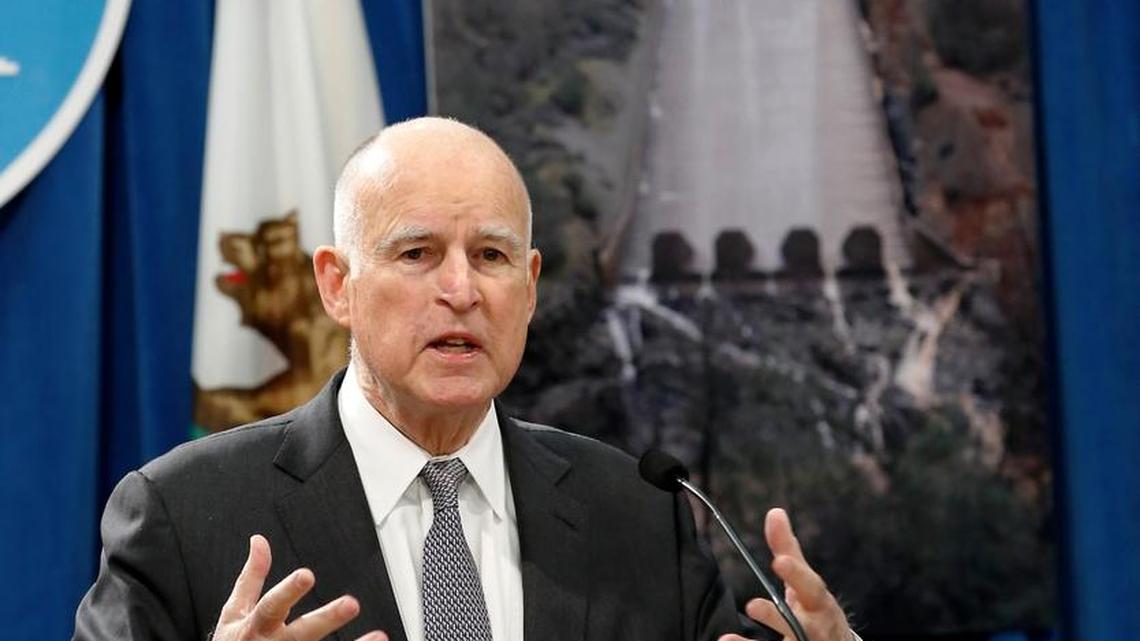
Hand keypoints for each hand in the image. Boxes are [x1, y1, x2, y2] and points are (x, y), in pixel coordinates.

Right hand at [213, 534, 386, 640]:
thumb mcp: (235, 611)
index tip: (306, 575)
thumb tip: (259, 541)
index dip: (289, 591)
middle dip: (327, 619)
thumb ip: (251, 577)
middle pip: (304, 632)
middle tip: (352, 603)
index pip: (273, 606)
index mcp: (258, 626)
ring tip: (379, 636)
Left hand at [720, 508, 850, 640]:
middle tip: (752, 605)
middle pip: (799, 624)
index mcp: (818, 602)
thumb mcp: (806, 580)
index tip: (778, 561)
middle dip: (777, 617)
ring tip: (727, 639)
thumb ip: (788, 549)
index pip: (811, 586)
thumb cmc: (816, 608)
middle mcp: (814, 628)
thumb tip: (775, 512)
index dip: (796, 574)